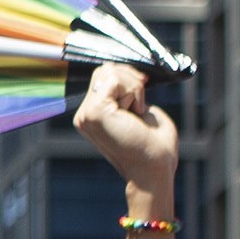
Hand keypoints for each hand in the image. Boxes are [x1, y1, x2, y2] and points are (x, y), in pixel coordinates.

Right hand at [74, 63, 180, 192]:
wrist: (155, 168)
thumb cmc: (155, 145)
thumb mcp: (139, 110)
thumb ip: (127, 94)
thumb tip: (124, 73)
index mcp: (92, 116)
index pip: (103, 78)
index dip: (127, 77)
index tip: (144, 88)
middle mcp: (84, 115)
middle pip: (104, 70)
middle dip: (129, 78)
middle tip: (142, 102)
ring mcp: (86, 114)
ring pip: (108, 72)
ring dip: (132, 86)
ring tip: (138, 111)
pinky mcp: (94, 112)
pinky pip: (114, 80)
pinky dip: (133, 91)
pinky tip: (136, 111)